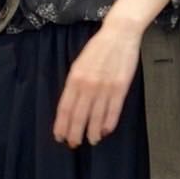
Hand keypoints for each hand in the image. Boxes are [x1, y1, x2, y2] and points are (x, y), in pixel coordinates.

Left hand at [53, 18, 141, 146]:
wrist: (119, 34)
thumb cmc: (98, 48)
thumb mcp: (79, 63)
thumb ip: (75, 84)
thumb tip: (71, 105)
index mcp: (75, 78)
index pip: (65, 108)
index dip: (61, 124)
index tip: (59, 136)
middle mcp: (88, 85)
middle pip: (78, 116)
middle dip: (75, 133)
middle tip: (73, 144)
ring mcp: (105, 88)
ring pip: (96, 117)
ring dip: (92, 132)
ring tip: (91, 140)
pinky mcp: (120, 88)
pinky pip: (113, 111)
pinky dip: (108, 123)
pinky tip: (105, 131)